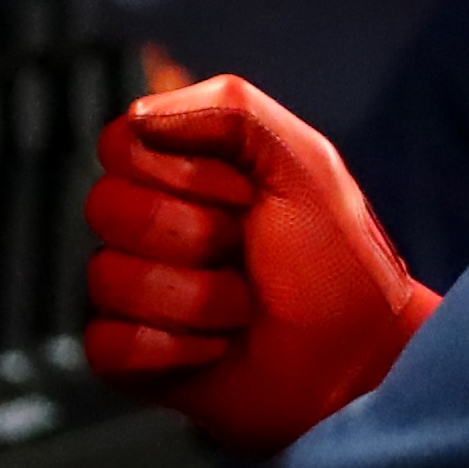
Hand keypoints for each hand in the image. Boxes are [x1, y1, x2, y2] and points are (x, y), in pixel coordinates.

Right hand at [82, 78, 438, 457]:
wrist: (361, 355)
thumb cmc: (337, 260)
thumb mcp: (304, 161)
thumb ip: (231, 110)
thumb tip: (140, 116)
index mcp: (178, 174)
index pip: (121, 144)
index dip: (187, 173)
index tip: (247, 195)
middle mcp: (145, 228)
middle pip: (107, 208)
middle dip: (198, 236)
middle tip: (249, 254)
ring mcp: (131, 293)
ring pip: (110, 278)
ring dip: (202, 300)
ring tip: (245, 308)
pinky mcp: (126, 357)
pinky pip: (110, 344)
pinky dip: (177, 350)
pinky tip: (217, 349)